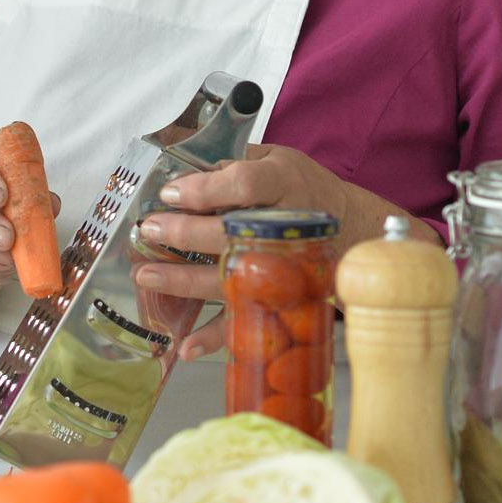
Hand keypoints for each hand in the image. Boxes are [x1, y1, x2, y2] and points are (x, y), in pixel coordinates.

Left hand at [132, 144, 411, 359]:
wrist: (355, 225)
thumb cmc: (302, 186)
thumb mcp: (273, 156)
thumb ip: (229, 157)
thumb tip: (174, 159)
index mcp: (284, 182)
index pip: (243, 184)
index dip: (204, 189)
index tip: (171, 193)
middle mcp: (286, 226)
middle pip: (232, 233)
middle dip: (185, 234)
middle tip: (150, 230)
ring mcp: (285, 267)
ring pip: (232, 278)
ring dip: (185, 281)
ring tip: (146, 276)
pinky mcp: (282, 298)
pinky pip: (248, 320)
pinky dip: (217, 337)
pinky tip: (186, 345)